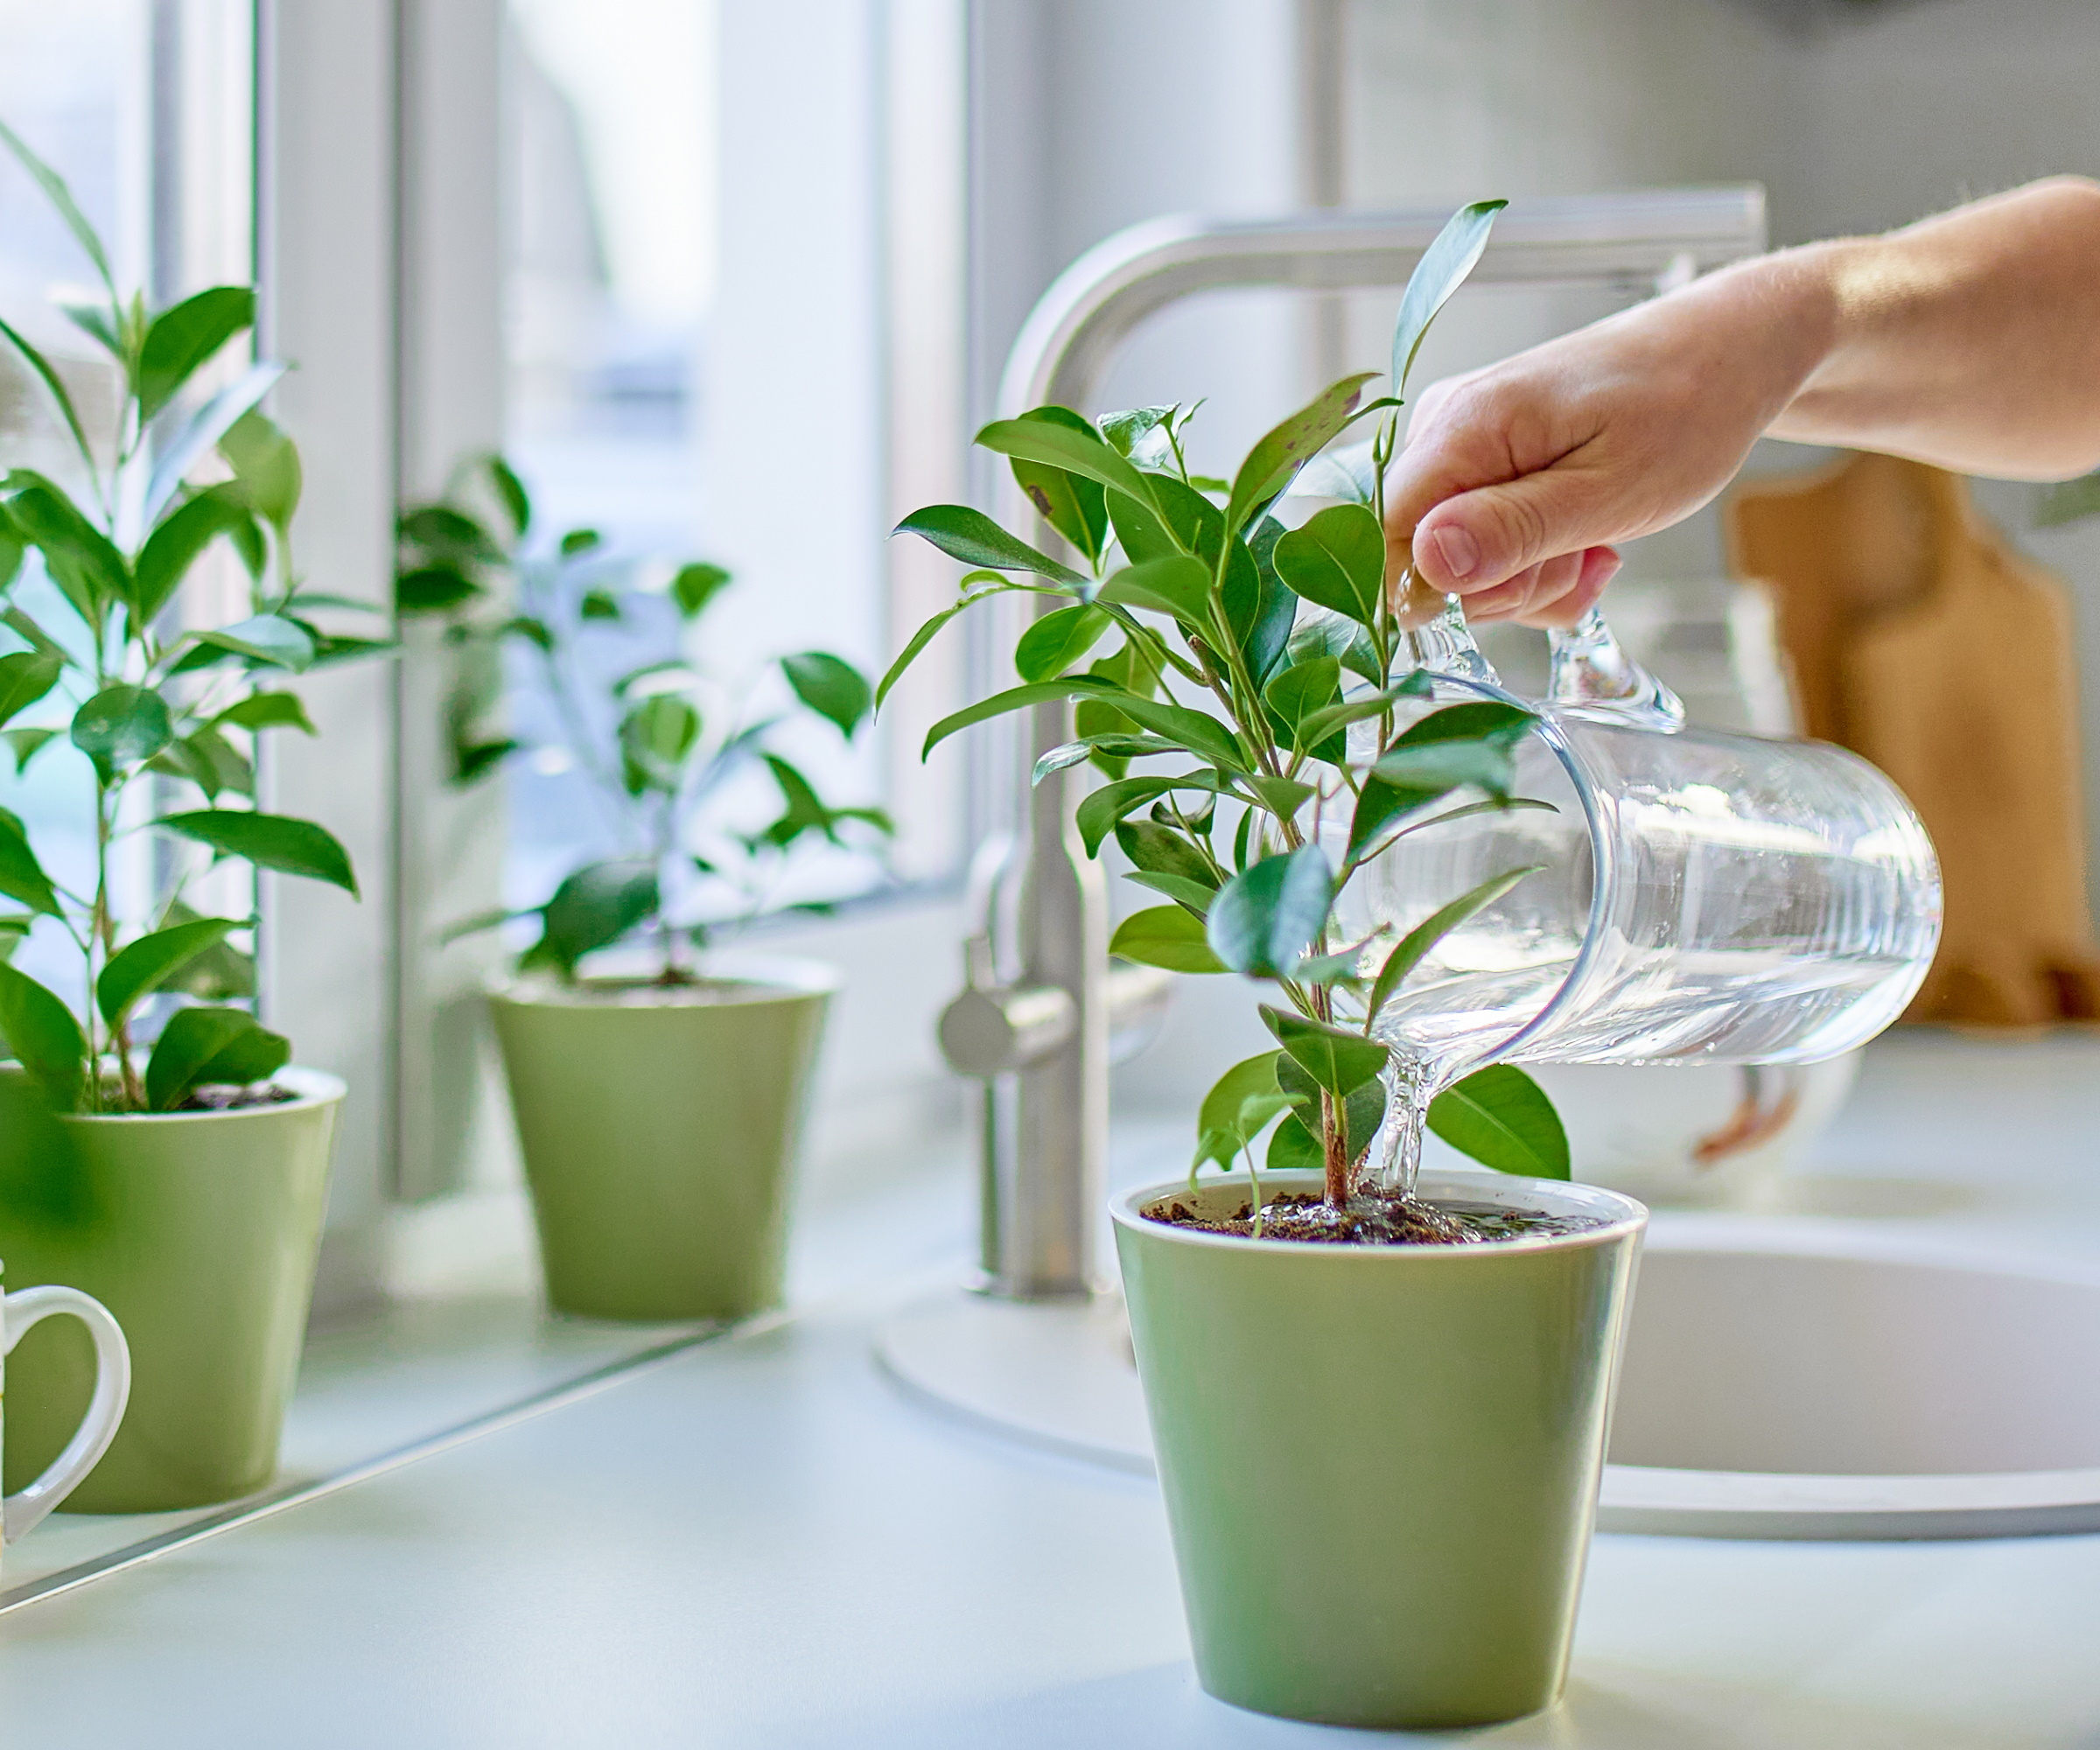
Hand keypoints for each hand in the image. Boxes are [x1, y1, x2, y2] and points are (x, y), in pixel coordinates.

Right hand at [1382, 258, 1831, 625]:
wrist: (1725, 351)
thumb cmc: (1685, 410)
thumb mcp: (1610, 491)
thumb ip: (1513, 530)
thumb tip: (1422, 566)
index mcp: (1463, 426)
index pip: (1386, 539)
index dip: (1440, 591)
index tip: (1524, 584)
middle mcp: (1442, 430)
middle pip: (1422, 561)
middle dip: (1504, 586)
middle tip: (1582, 556)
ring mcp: (1458, 445)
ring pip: (1456, 563)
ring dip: (1530, 579)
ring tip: (1595, 542)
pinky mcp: (1480, 461)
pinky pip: (1480, 543)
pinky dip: (1535, 562)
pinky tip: (1585, 539)